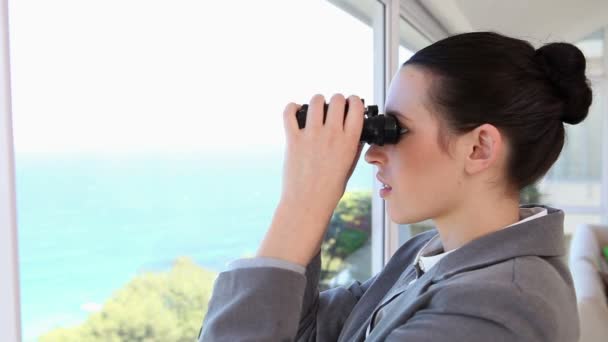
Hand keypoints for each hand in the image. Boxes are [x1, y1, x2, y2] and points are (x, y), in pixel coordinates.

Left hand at [256, 94, 364, 265]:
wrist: (308, 203)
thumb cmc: (330, 189)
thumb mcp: (349, 168)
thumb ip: (354, 148)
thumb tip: (358, 135)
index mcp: (349, 142)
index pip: (356, 107)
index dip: (353, 101)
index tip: (350, 104)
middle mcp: (331, 135)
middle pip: (337, 99)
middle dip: (336, 100)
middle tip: (333, 107)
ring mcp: (311, 136)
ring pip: (315, 101)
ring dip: (317, 101)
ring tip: (315, 109)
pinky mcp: (293, 139)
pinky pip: (289, 113)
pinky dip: (291, 108)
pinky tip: (295, 111)